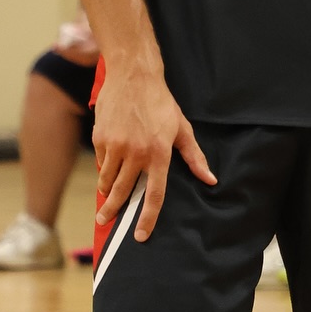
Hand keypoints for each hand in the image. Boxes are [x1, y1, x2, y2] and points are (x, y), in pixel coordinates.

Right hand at [93, 62, 214, 241]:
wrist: (133, 76)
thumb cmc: (160, 102)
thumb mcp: (181, 128)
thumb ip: (195, 157)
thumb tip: (210, 179)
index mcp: (159, 153)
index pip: (153, 194)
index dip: (148, 218)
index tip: (141, 235)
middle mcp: (136, 152)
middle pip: (122, 192)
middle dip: (112, 211)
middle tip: (104, 222)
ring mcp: (116, 145)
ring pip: (108, 179)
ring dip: (106, 192)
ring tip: (105, 200)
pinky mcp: (101, 137)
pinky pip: (101, 161)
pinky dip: (104, 167)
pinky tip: (108, 166)